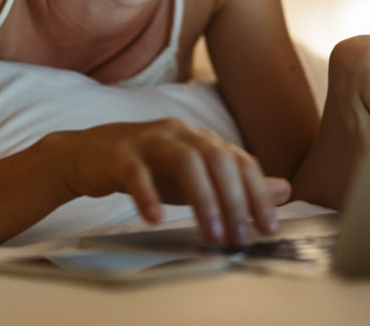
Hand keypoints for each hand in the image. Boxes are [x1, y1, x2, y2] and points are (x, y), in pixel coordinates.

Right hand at [48, 118, 289, 244]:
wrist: (85, 155)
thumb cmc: (146, 167)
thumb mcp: (195, 176)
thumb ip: (236, 182)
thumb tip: (284, 190)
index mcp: (201, 139)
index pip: (239, 161)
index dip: (257, 194)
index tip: (267, 229)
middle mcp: (180, 133)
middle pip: (216, 158)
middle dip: (233, 199)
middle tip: (238, 236)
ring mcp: (148, 139)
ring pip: (184, 160)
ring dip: (202, 198)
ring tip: (210, 233)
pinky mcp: (118, 153)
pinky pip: (136, 171)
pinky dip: (148, 195)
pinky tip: (155, 219)